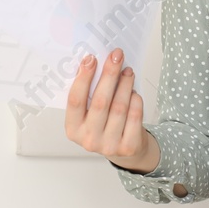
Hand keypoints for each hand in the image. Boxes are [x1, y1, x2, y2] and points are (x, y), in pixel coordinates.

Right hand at [65, 48, 159, 172]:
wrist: (123, 150)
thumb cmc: (104, 125)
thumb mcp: (89, 114)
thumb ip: (88, 94)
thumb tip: (94, 63)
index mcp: (73, 129)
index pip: (75, 100)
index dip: (83, 78)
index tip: (91, 59)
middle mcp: (89, 139)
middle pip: (100, 101)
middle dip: (109, 75)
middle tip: (116, 57)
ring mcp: (109, 145)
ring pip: (119, 107)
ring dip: (125, 84)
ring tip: (127, 71)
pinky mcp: (128, 146)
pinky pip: (134, 116)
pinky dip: (135, 100)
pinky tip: (133, 91)